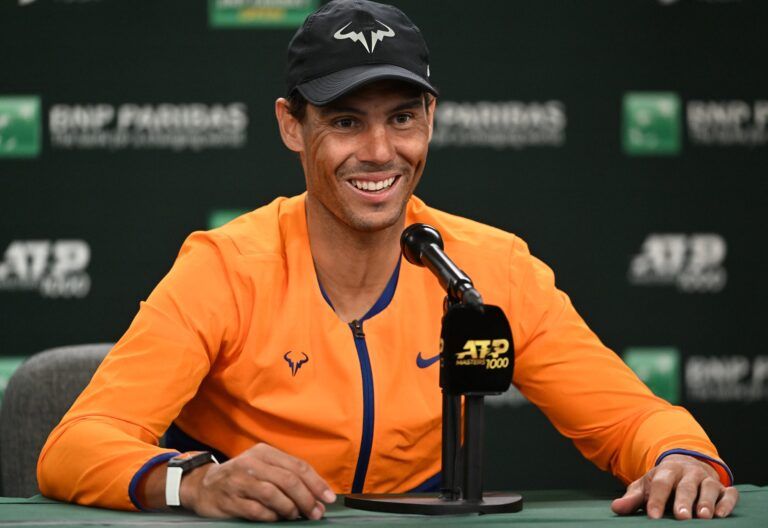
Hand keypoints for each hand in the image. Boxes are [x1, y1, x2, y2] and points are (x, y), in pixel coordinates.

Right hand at [180, 443, 335, 520]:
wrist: (202, 485)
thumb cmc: (241, 476)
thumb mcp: (262, 466)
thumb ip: (286, 474)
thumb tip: (317, 493)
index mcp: (264, 452)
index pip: (297, 466)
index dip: (316, 483)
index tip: (329, 498)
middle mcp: (252, 463)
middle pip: (288, 480)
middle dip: (307, 498)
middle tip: (316, 512)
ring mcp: (239, 481)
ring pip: (273, 494)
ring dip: (290, 508)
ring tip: (297, 515)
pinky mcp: (230, 500)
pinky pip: (257, 510)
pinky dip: (271, 516)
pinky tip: (277, 518)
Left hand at [611, 454, 737, 519]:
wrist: (685, 466)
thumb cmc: (662, 482)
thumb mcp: (646, 487)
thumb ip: (632, 498)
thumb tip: (616, 508)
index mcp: (667, 471)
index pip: (661, 485)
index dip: (657, 500)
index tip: (653, 516)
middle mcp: (688, 473)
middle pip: (685, 487)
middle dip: (683, 502)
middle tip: (681, 517)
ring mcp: (707, 479)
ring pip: (708, 488)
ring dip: (706, 502)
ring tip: (703, 517)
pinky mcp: (723, 488)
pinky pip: (728, 494)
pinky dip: (727, 503)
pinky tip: (721, 515)